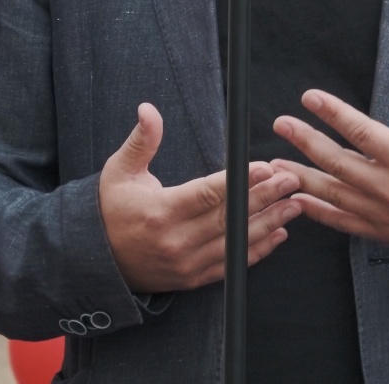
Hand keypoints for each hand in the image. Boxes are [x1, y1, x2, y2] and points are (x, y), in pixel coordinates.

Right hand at [99, 103, 301, 293]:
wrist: (94, 261)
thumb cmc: (110, 209)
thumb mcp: (119, 170)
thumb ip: (141, 140)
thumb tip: (148, 108)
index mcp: (160, 211)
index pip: (208, 193)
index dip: (240, 181)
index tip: (265, 167)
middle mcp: (176, 241)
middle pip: (230, 218)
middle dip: (265, 198)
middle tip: (291, 180)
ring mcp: (186, 264)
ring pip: (236, 244)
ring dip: (269, 224)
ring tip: (295, 205)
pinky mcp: (192, 279)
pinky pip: (231, 266)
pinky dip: (257, 252)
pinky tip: (279, 234)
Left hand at [272, 55, 388, 257]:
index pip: (363, 132)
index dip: (334, 113)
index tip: (310, 98)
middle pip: (337, 162)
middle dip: (305, 140)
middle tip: (281, 124)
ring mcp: (381, 213)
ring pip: (332, 193)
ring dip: (300, 175)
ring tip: (274, 162)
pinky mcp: (378, 231)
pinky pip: (340, 221)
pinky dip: (315, 212)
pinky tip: (296, 199)